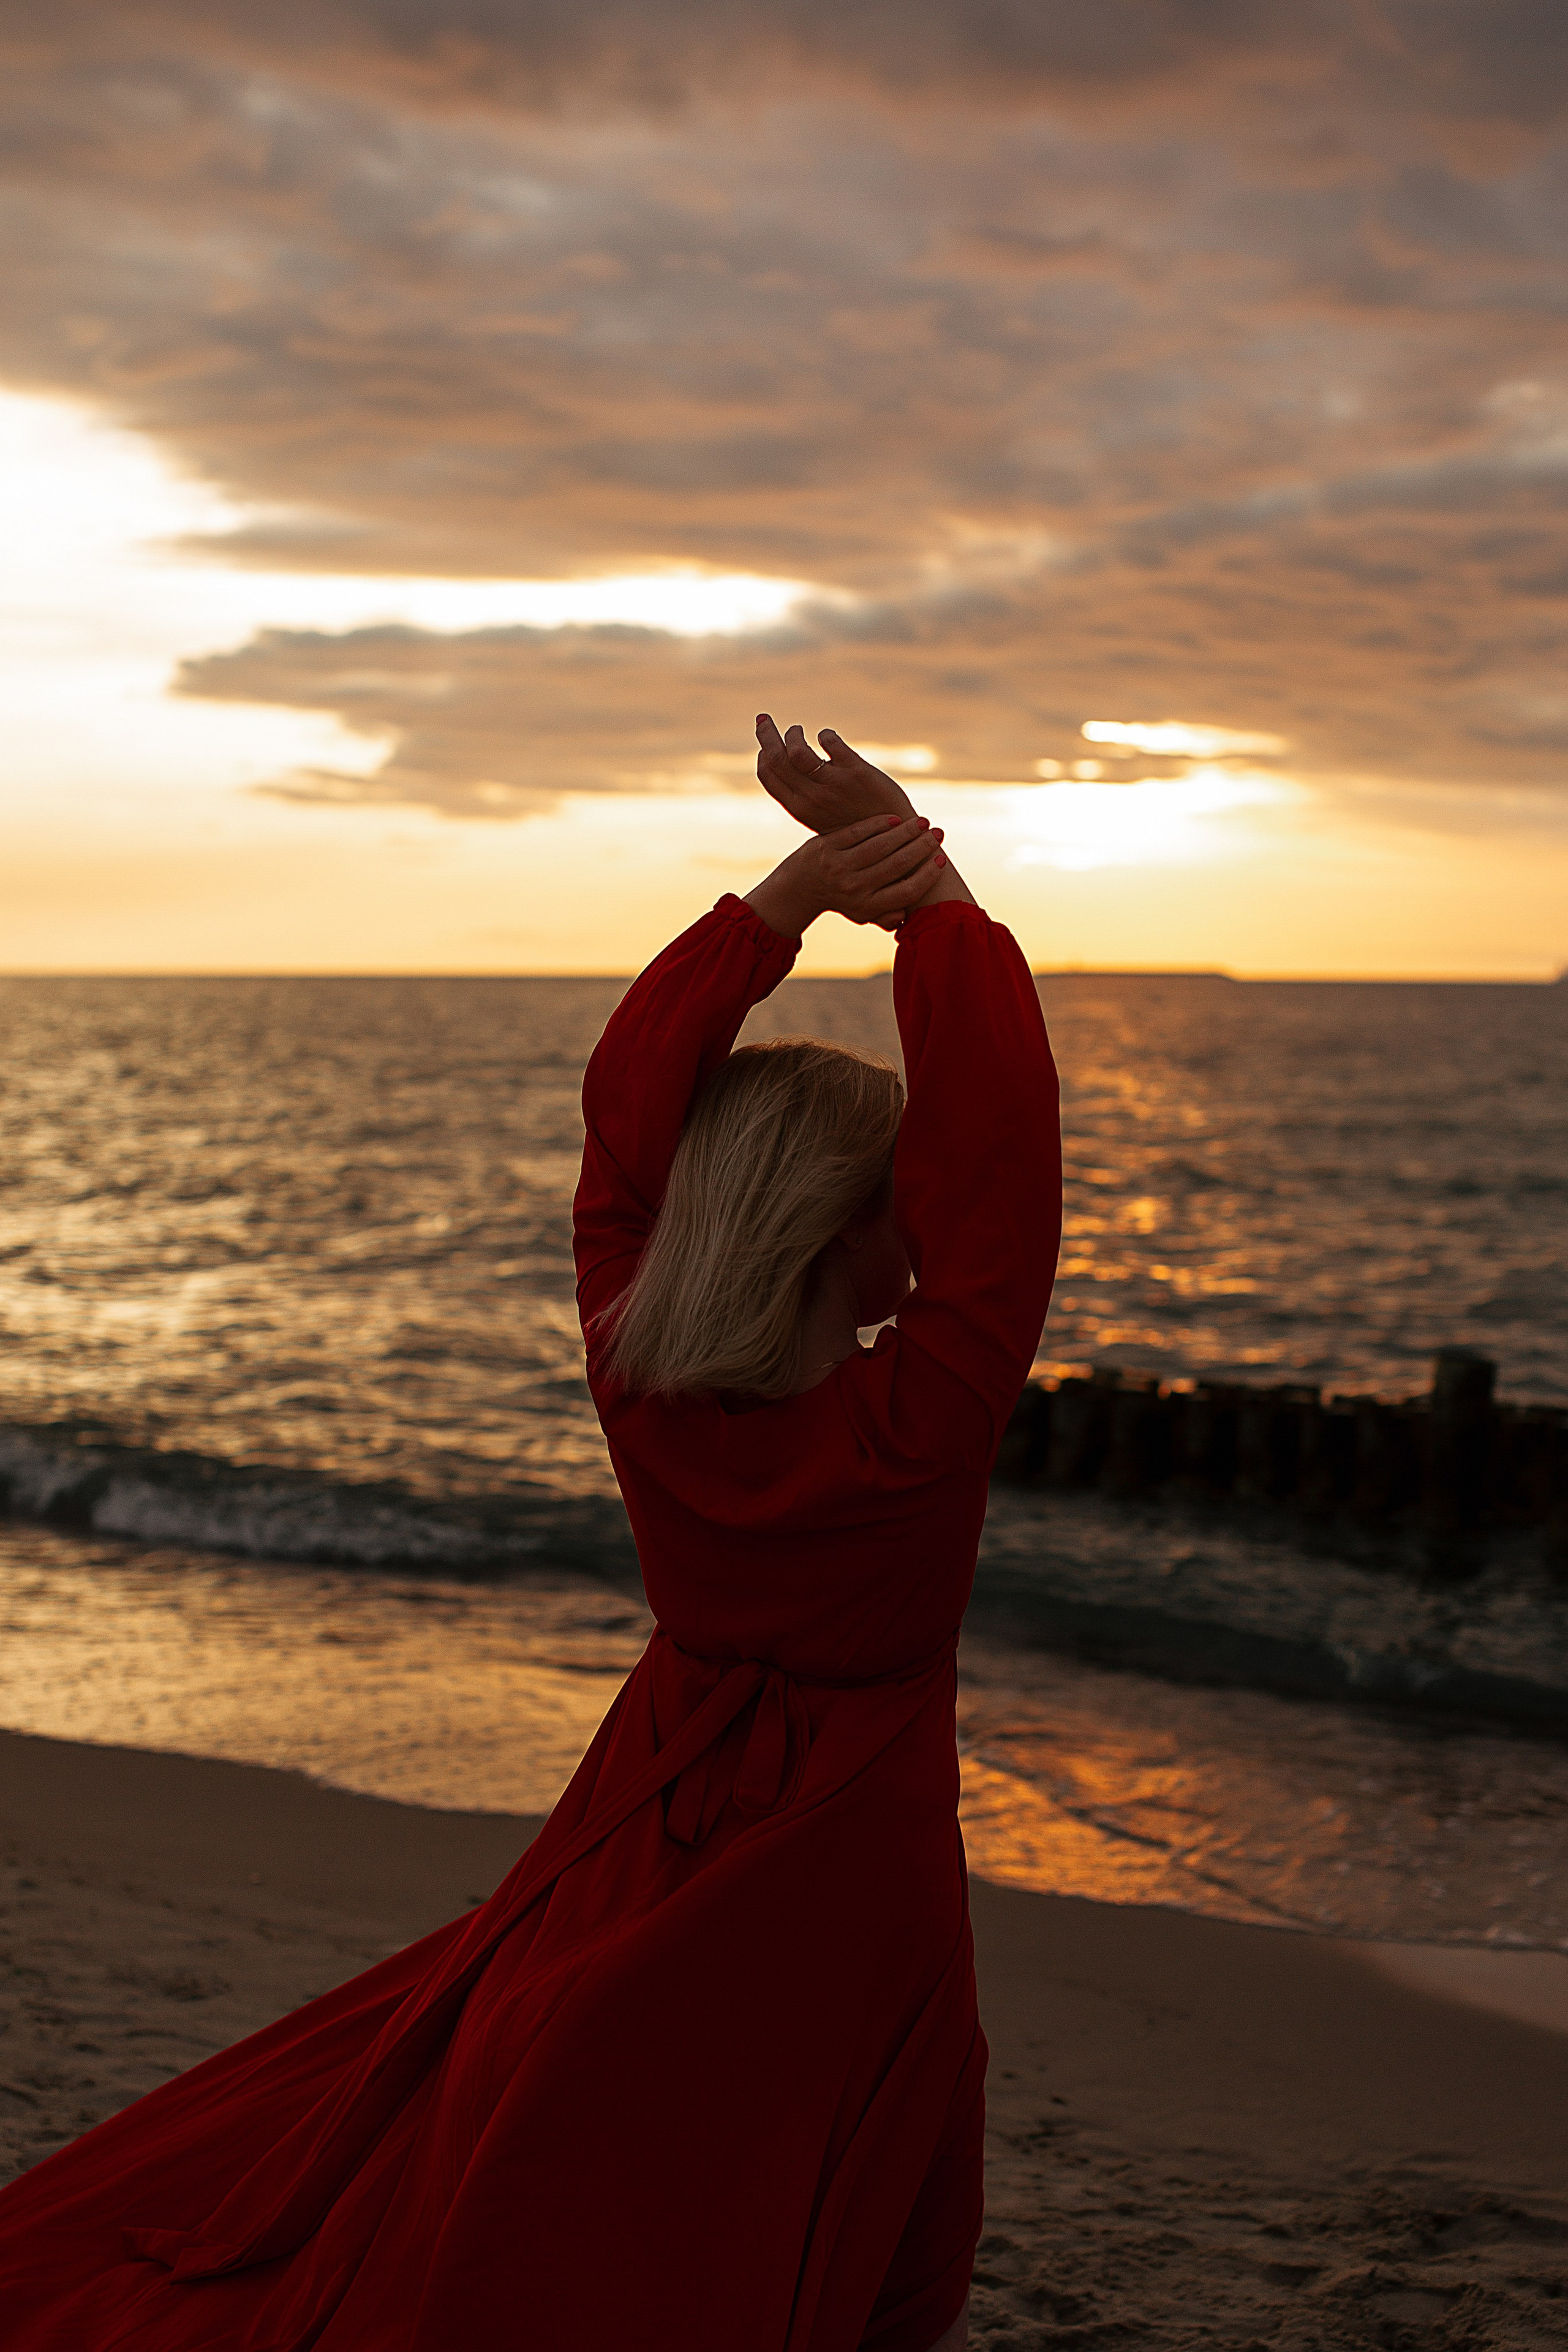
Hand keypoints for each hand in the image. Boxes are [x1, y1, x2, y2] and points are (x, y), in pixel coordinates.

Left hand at [745, 813, 945, 938]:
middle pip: (897, 865)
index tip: (942, 859)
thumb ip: (886, 916)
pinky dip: (879, 824)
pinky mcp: (827, 845)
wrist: (800, 887)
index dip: (927, 875)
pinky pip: (858, 832)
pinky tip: (896, 818)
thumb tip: (907, 916)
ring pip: (880, 845)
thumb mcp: (863, 913)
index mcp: (866, 907)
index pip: (905, 892)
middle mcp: (853, 888)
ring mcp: (838, 866)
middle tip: (938, 834)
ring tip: (922, 822)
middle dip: (922, 848)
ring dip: (906, 832)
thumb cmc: (842, 898)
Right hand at [755, 714, 915, 833]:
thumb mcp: (821, 816)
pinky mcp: (857, 772)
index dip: (763, 754)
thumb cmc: (854, 825)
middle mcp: (812, 797)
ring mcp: (834, 785)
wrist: (893, 840)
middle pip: (776, 758)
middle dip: (765, 734)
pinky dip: (825, 734)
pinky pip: (830, 742)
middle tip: (762, 718)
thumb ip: (805, 796)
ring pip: (798, 750)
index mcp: (800, 808)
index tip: (765, 744)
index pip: (768, 774)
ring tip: (797, 729)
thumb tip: (792, 767)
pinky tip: (827, 736)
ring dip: (793, 733)